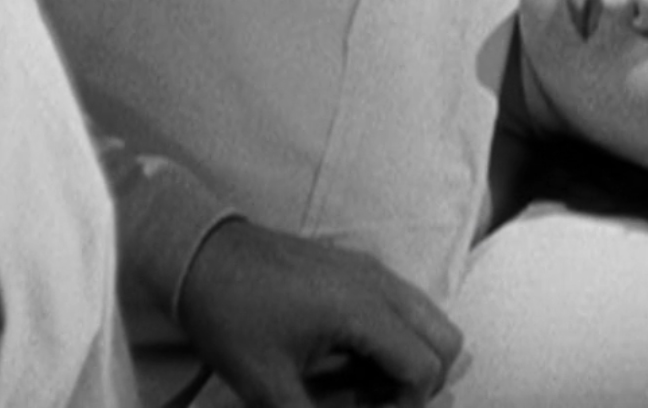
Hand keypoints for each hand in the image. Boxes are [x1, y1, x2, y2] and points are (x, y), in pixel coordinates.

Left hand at [177, 219, 463, 407]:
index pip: (425, 367)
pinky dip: (395, 336)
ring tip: (360, 383)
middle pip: (445, 339)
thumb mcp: (265, 385)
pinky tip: (349, 355)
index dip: (406, 406)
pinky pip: (403, 303)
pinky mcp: (358, 264)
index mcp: (363, 309)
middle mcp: (380, 283)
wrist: (202, 254)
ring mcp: (372, 269)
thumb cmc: (231, 316)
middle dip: (421, 382)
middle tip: (373, 404)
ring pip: (428, 318)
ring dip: (409, 357)